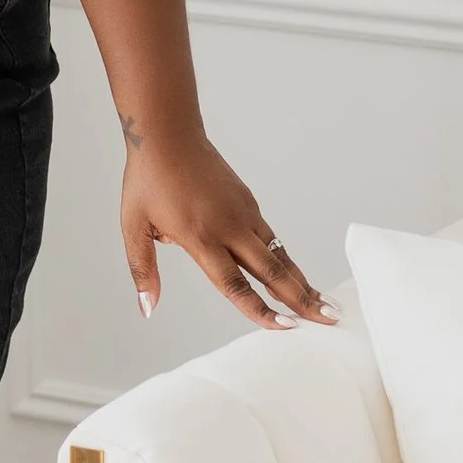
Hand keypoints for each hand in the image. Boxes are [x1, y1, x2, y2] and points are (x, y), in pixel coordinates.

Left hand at [120, 130, 332, 331]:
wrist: (168, 135)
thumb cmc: (148, 181)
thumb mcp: (133, 227)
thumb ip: (143, 271)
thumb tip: (148, 309)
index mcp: (201, 237)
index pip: (234, 284)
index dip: (259, 309)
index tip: (285, 328)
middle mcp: (229, 227)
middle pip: (271, 271)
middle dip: (302, 299)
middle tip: (329, 320)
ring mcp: (243, 213)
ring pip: (278, 254)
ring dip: (302, 280)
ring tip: (324, 304)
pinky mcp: (249, 202)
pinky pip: (271, 238)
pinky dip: (286, 260)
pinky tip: (296, 275)